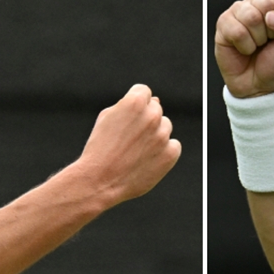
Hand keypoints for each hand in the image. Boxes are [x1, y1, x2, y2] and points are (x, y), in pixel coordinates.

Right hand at [77, 84, 180, 206]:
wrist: (100, 181)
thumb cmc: (100, 148)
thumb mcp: (106, 118)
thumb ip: (129, 105)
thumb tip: (155, 100)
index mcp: (134, 102)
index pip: (144, 92)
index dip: (133, 105)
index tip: (126, 119)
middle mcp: (152, 116)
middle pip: (155, 109)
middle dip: (144, 120)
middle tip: (129, 138)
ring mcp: (162, 136)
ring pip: (165, 127)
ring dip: (154, 135)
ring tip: (135, 151)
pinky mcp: (170, 154)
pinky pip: (173, 146)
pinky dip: (163, 151)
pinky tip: (146, 159)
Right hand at [214, 0, 273, 97]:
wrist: (259, 85)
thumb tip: (272, 16)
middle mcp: (260, 3)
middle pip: (267, 2)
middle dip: (271, 29)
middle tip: (270, 40)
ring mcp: (241, 11)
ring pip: (250, 16)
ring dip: (257, 39)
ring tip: (257, 45)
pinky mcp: (224, 22)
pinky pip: (235, 30)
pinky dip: (244, 46)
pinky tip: (245, 48)